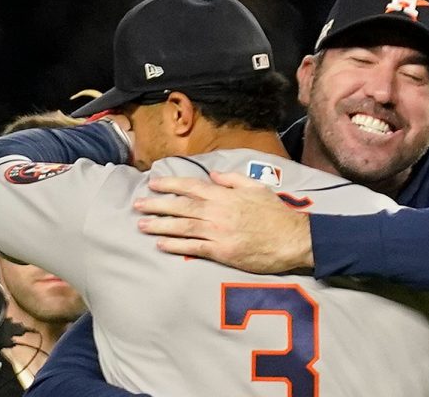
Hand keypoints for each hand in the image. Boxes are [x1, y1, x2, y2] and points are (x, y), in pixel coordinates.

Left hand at [134, 171, 313, 272]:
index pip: (190, 187)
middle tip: (137, 205)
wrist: (291, 238)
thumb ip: (233, 179)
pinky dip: (175, 246)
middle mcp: (216, 212)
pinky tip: (161, 244)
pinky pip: (192, 248)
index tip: (153, 184)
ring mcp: (217, 233)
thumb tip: (213, 175)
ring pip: (182, 227)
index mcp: (224, 195)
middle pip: (180, 206)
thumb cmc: (275, 213)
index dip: (169, 185)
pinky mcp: (221, 252)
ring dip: (159, 225)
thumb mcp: (256, 187)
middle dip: (156, 205)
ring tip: (142, 225)